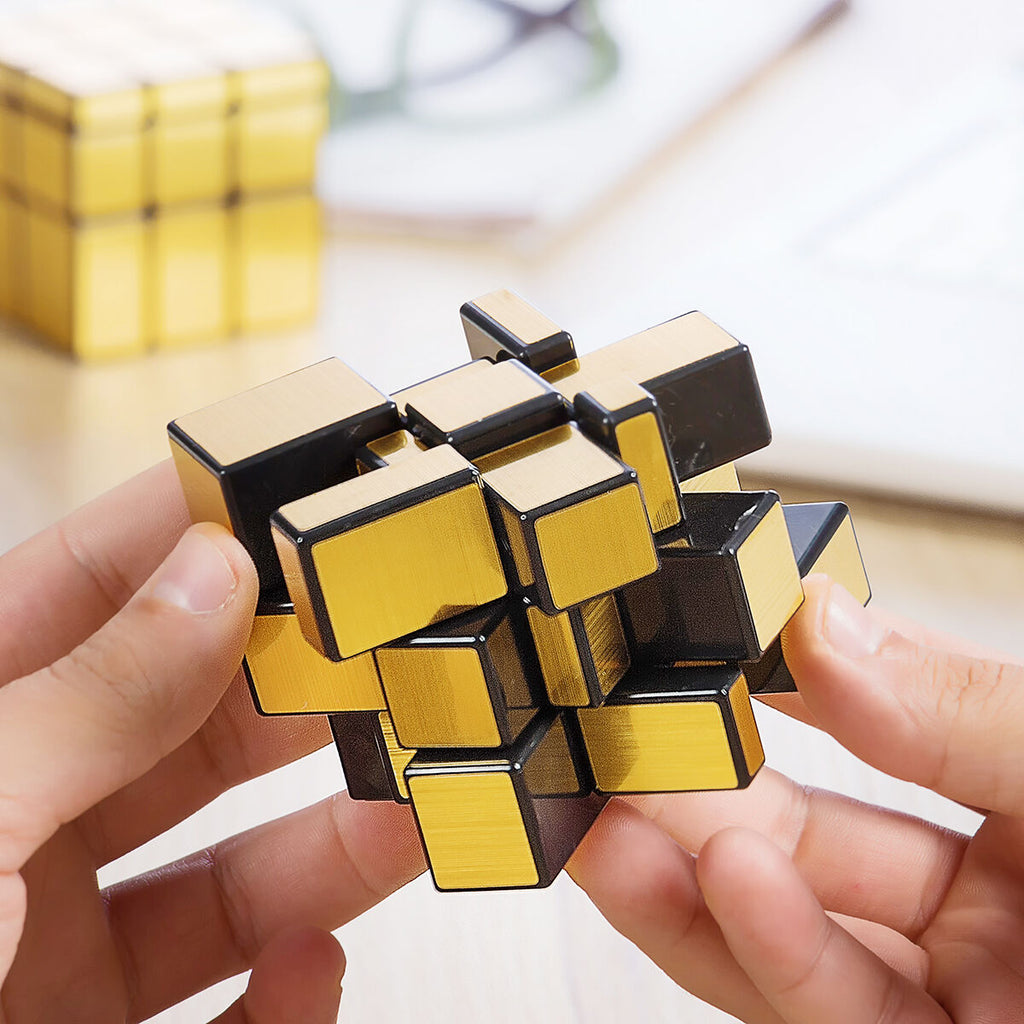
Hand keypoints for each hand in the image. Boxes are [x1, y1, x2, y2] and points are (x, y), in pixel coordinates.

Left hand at [0, 463, 424, 1022]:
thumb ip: (89, 693)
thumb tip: (213, 572)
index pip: (87, 587)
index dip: (193, 534)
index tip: (298, 503)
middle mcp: (5, 826)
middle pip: (184, 727)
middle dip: (295, 692)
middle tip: (390, 660)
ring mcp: (44, 948)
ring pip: (220, 871)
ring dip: (323, 841)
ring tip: (404, 808)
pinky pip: (219, 1005)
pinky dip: (284, 989)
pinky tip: (313, 963)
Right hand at [569, 575, 1023, 1022]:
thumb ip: (958, 704)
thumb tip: (824, 624)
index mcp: (1011, 797)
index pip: (863, 718)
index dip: (772, 678)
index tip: (692, 643)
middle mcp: (974, 898)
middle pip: (794, 838)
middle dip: (689, 788)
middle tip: (613, 741)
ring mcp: (951, 989)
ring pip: (778, 933)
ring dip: (680, 877)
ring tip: (608, 813)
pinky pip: (829, 1011)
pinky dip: (765, 947)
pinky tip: (719, 874)